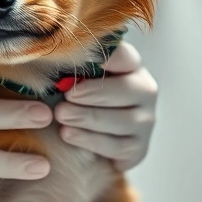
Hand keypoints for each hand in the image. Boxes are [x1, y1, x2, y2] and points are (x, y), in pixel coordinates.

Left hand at [54, 42, 156, 171]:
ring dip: (88, 117)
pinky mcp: (138, 149)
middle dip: (94, 92)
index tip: (79, 60)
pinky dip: (90, 140)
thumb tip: (57, 53)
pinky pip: (117, 146)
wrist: (83, 142)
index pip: (125, 56)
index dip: (104, 57)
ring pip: (123, 120)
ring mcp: (145, 121)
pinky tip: (68, 134)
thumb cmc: (74, 99)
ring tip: (61, 115)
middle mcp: (144, 91)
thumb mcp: (73, 78)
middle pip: (127, 89)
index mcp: (131, 66)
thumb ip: (72, 65)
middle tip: (67, 95)